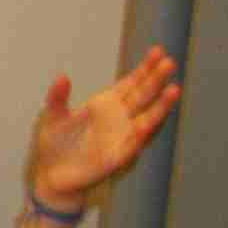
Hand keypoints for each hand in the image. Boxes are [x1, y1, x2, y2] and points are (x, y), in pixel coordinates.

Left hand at [27, 47, 181, 210]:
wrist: (53, 176)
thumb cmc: (56, 145)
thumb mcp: (53, 118)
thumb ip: (57, 98)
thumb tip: (63, 76)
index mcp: (106, 105)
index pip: (131, 83)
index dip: (144, 68)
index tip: (158, 51)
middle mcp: (120, 119)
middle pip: (143, 96)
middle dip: (156, 79)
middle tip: (170, 62)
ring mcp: (122, 137)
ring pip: (147, 118)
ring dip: (160, 106)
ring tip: (174, 89)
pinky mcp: (119, 156)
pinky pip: (134, 144)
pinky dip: (142, 134)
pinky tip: (150, 123)